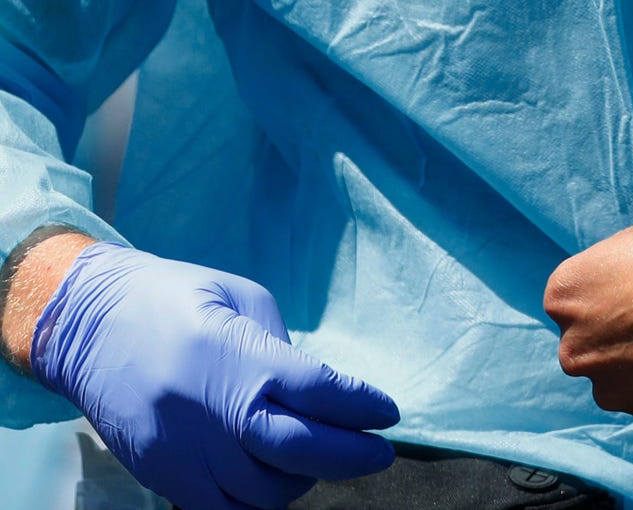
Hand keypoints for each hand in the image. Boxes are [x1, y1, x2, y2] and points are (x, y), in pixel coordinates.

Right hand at [30, 242, 399, 509]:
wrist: (87, 324)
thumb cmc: (175, 298)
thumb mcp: (243, 301)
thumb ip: (284, 350)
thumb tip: (320, 394)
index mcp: (239, 358)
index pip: (319, 394)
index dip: (362, 408)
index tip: (389, 415)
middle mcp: (212, 411)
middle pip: (300, 453)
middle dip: (350, 457)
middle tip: (380, 454)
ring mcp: (182, 451)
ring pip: (262, 493)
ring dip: (302, 481)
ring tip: (320, 460)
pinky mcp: (158, 475)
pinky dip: (255, 503)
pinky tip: (273, 479)